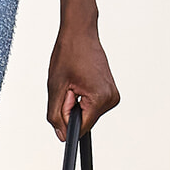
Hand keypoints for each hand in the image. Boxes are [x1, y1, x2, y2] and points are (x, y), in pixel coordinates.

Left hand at [47, 23, 118, 140]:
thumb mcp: (56, 87)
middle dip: (71, 108)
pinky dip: (82, 98)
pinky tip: (80, 81)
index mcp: (100, 99)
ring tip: (75, 81)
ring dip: (76, 102)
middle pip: (84, 121)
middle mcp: (111, 99)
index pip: (81, 128)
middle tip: (69, 85)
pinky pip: (91, 105)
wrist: (80, 34)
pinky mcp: (110, 92)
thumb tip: (62, 135)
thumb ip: (56, 115)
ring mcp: (112, 96)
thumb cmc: (68, 54)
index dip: (66, 118)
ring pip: (87, 114)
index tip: (64, 98)